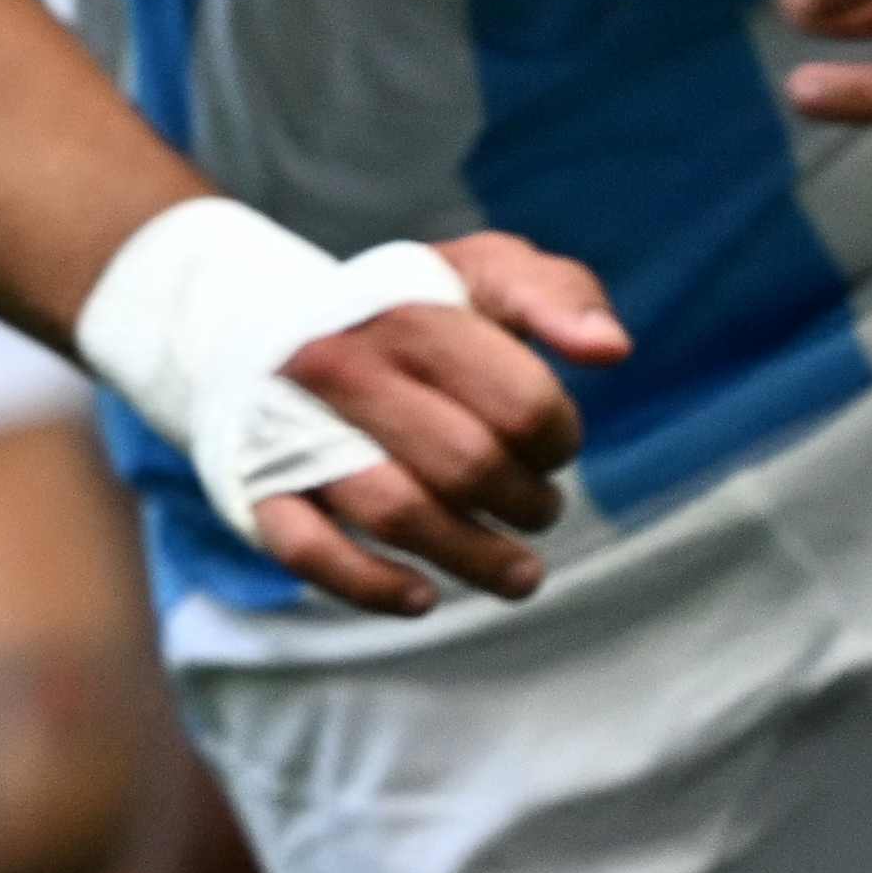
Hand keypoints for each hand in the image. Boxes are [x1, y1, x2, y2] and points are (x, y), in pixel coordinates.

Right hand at [255, 232, 626, 617]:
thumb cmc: (406, 314)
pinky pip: (311, 550)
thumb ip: (558, 294)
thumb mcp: (482, 274)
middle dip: (528, 504)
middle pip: (469, 466)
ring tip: (519, 573)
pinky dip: (373, 586)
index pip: (522, 405)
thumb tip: (610, 350)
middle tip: (538, 509)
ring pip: (398, 512)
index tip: (552, 444)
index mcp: (404, 313)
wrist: (263, 329)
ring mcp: (292, 428)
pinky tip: (423, 598)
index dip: (560, 440)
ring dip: (476, 559)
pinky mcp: (262, 488)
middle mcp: (339, 365)